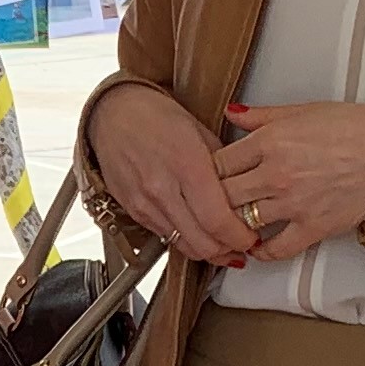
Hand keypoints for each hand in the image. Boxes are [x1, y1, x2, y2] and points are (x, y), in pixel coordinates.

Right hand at [83, 82, 258, 268]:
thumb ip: (223, 166)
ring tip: (222, 241)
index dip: (240, 237)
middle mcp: (162, 188)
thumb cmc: (153, 116)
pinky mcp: (134, 213)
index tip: (251, 237)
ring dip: (208, 250)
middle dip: (228, 251)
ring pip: (184, 246)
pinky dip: (186, 240)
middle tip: (242, 245)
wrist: (112, 114)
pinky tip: (196, 231)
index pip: (218, 219)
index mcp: (186, 163)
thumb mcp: (200, 131)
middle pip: (202, 243)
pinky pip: (167, 238)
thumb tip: (245, 193)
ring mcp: (145, 204)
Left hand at [213, 102, 364, 262]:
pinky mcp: (312, 228)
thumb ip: (262, 116)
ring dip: (232, 226)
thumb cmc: (358, 127)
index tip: (204, 177)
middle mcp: (275, 174)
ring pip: (241, 222)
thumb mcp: (305, 110)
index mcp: (271, 141)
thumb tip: (231, 113)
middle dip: (211, 201)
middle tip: (208, 205)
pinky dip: (261, 251)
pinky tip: (256, 247)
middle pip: (221, 195)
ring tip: (228, 226)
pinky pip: (275, 249)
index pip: (217, 163)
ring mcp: (292, 204)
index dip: (205, 172)